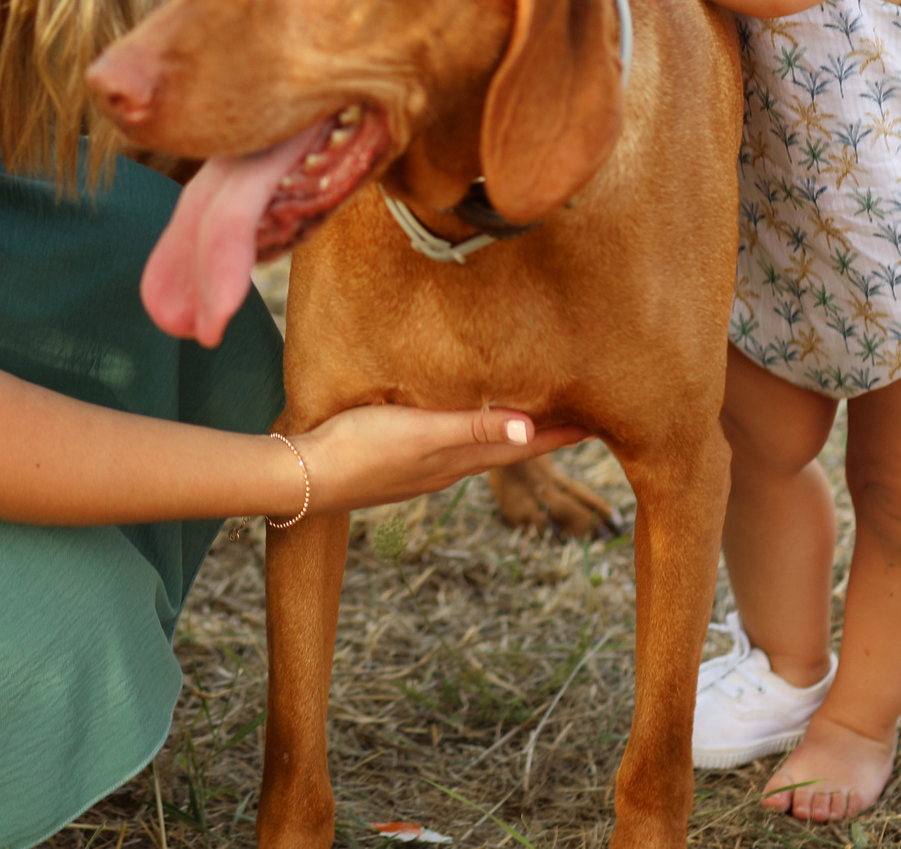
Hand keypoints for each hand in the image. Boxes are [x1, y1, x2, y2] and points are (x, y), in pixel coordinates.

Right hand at [291, 403, 587, 512]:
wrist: (304, 478)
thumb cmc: (360, 449)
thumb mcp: (422, 432)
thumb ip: (475, 428)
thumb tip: (532, 431)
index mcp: (457, 458)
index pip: (521, 444)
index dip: (558, 434)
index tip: (595, 424)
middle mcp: (445, 467)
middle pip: (504, 450)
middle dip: (538, 436)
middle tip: (572, 422)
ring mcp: (420, 469)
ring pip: (474, 451)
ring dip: (503, 438)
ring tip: (524, 422)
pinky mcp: (395, 463)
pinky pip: (446, 451)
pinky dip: (468, 439)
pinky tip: (455, 431)